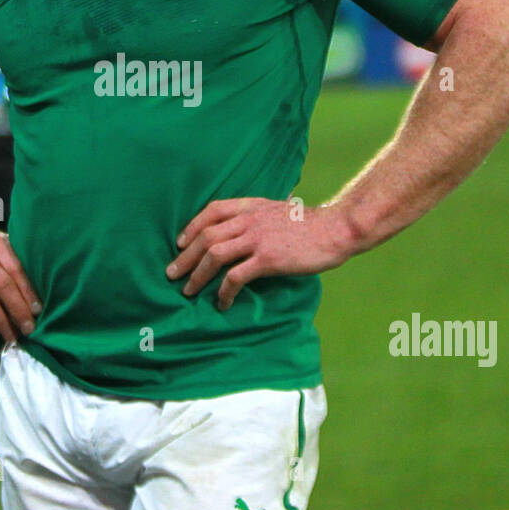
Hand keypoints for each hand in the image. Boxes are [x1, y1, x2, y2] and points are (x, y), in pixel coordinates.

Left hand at [166, 198, 355, 310]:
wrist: (336, 229)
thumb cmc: (312, 224)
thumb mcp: (279, 211)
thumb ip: (259, 217)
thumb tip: (245, 230)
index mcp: (252, 206)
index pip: (212, 210)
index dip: (192, 226)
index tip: (181, 242)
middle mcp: (249, 220)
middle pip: (206, 236)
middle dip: (186, 257)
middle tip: (172, 274)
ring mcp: (257, 239)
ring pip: (214, 255)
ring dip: (197, 275)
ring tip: (188, 290)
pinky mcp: (267, 259)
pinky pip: (235, 277)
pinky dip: (223, 292)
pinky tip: (222, 303)